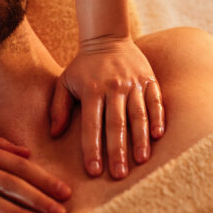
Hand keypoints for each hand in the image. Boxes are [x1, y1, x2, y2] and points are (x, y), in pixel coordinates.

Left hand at [50, 35, 164, 178]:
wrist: (107, 38)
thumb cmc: (83, 66)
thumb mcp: (64, 82)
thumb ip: (58, 107)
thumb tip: (54, 134)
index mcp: (92, 91)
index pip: (91, 125)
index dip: (92, 149)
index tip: (94, 171)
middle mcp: (113, 88)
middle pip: (116, 124)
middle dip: (118, 151)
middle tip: (120, 174)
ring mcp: (133, 83)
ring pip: (138, 115)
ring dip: (140, 139)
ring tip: (141, 160)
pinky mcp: (148, 79)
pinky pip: (155, 101)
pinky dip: (158, 118)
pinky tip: (158, 136)